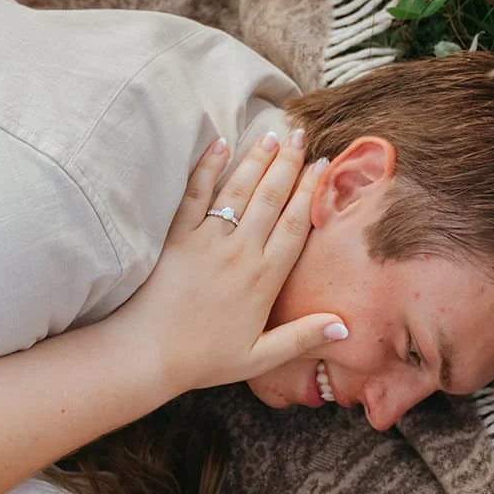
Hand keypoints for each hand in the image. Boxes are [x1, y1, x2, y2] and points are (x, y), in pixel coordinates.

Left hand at [115, 131, 345, 393]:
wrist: (148, 353)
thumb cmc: (204, 359)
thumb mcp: (259, 358)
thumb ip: (302, 337)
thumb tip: (345, 326)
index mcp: (264, 279)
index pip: (295, 225)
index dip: (311, 192)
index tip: (322, 165)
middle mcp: (240, 252)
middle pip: (271, 199)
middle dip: (288, 164)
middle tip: (301, 135)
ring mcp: (207, 241)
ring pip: (239, 191)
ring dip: (256, 160)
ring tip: (272, 135)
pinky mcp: (177, 237)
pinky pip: (195, 195)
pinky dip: (207, 168)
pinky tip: (219, 144)